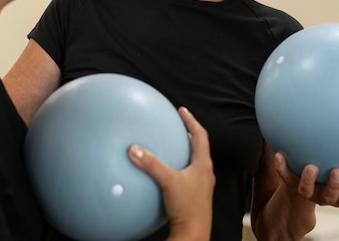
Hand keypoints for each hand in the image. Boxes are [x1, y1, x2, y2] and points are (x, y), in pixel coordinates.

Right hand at [128, 107, 214, 240]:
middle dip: (187, 134)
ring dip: (183, 151)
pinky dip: (175, 168)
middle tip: (176, 125)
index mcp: (203, 165)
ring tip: (170, 146)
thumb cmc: (188, 209)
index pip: (200, 136)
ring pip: (192, 162)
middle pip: (198, 147)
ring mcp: (200, 186)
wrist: (193, 235)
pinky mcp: (193, 196)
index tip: (182, 110)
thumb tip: (134, 149)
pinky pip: (185, 175)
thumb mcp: (168, 182)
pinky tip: (162, 174)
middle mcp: (204, 173)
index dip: (191, 121)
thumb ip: (151, 164)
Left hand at [274, 152, 338, 206]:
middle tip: (338, 171)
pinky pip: (285, 175)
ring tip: (311, 167)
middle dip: (334, 186)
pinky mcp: (290, 182)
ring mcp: (305, 191)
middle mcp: (321, 196)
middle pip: (329, 196)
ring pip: (306, 190)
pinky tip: (279, 153)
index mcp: (337, 195)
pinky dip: (281, 166)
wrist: (301, 187)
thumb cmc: (329, 176)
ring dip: (308, 179)